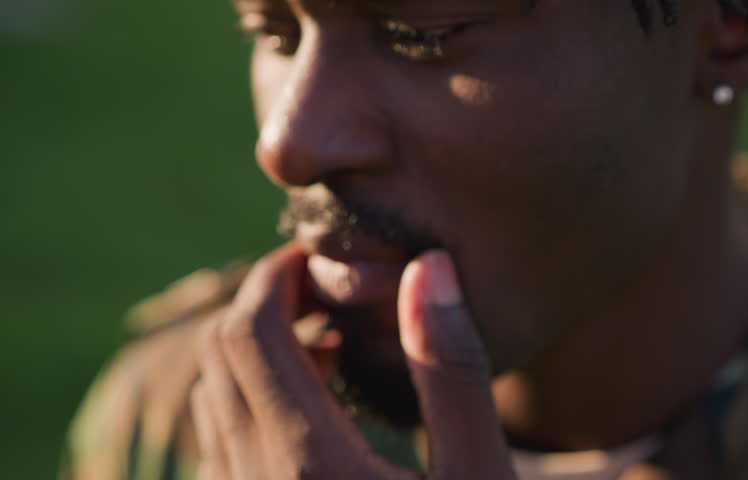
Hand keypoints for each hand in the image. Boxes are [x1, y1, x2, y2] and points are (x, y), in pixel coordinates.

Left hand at [191, 244, 517, 479]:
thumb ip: (450, 370)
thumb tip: (428, 268)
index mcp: (305, 465)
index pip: (247, 332)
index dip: (277, 278)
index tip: (322, 260)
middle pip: (219, 358)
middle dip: (265, 308)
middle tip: (330, 297)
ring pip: (214, 402)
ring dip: (258, 357)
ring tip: (329, 348)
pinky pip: (223, 446)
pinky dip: (254, 404)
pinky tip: (315, 414)